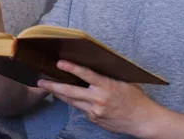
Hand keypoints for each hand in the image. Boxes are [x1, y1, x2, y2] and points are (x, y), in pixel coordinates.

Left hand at [37, 60, 159, 137]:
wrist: (143, 121)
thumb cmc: (136, 98)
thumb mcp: (124, 81)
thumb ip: (108, 76)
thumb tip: (95, 65)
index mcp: (107, 86)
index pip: (86, 75)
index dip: (71, 68)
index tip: (59, 62)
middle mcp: (98, 99)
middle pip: (71, 92)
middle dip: (54, 86)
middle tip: (41, 81)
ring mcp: (95, 111)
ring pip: (72, 102)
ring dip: (59, 94)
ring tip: (48, 88)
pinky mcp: (94, 120)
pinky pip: (81, 109)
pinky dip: (75, 102)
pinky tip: (68, 98)